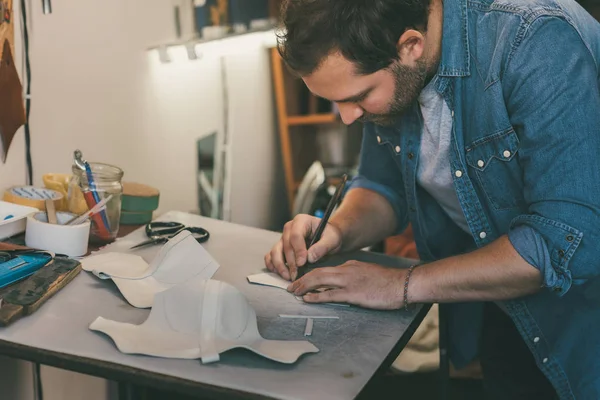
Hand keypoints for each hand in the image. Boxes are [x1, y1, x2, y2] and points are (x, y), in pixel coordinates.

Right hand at [264, 214, 342, 280]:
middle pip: (285, 245)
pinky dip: (272, 265)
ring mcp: (283, 238)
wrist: (327, 238)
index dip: (298, 250)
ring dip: (279, 265)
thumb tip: (309, 258)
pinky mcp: (279, 248)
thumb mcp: (332, 239)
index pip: (295, 235)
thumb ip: (322, 247)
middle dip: (290, 262)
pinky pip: (270, 256)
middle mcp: (289, 228)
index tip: (302, 263)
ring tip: (288, 277)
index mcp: (301, 221)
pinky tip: (280, 274)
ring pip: (275, 251)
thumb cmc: (330, 236)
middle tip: (296, 275)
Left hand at [286, 261, 405, 309]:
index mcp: (349, 266)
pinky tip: (307, 299)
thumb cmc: (387, 282)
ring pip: (320, 280)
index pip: (325, 268)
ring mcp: (349, 281)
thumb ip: (353, 276)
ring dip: (304, 286)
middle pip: (317, 272)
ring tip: (294, 291)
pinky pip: (330, 294)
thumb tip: (340, 284)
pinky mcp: (353, 293)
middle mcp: (346, 271)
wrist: (402, 284)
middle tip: (291, 286)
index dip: (310, 274)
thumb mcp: (366, 273)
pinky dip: (316, 296)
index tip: (301, 280)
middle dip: (302, 279)